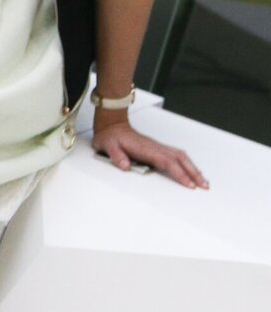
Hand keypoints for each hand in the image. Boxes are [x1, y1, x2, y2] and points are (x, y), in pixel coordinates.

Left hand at [92, 115, 208, 188]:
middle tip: (204, 185)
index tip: (188, 184)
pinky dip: (187, 163)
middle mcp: (156, 147)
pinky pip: (177, 156)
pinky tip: (191, 170)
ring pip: (181, 157)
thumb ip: (116, 156)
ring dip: (193, 168)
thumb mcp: (107, 146)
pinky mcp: (158, 149)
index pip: (168, 162)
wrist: (112, 126)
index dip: (179, 173)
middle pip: (180, 159)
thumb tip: (125, 166)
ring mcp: (158, 147)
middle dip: (194, 173)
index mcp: (146, 149)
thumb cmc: (111, 137)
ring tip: (203, 180)